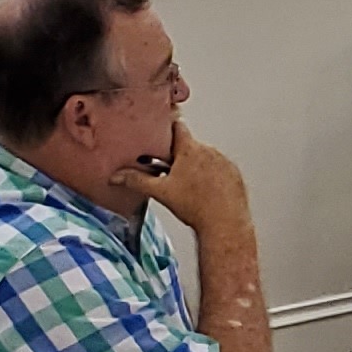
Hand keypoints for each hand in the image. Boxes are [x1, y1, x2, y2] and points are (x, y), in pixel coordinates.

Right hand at [122, 121, 249, 228]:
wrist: (225, 224)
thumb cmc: (196, 207)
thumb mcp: (160, 192)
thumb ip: (136, 181)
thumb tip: (116, 177)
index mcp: (190, 150)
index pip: (177, 127)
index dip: (167, 128)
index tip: (161, 131)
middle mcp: (209, 151)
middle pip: (190, 145)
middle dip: (179, 155)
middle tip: (169, 171)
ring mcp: (224, 162)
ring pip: (206, 158)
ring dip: (197, 166)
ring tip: (188, 186)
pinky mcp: (234, 175)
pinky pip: (220, 169)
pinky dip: (212, 176)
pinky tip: (205, 192)